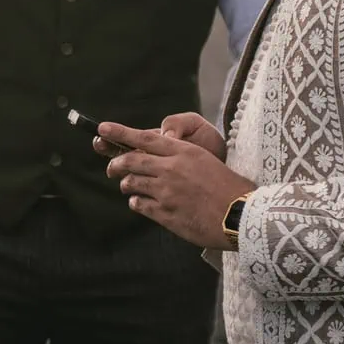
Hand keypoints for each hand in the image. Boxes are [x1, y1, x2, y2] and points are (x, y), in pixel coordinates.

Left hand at [96, 121, 253, 248]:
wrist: (240, 214)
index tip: (102, 128)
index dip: (120, 133)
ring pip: (132, 184)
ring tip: (130, 186)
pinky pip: (140, 205)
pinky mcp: (165, 214)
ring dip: (127, 184)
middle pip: (131, 161)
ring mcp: (166, 192)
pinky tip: (140, 202)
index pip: (145, 138)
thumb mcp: (205, 159)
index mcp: (183, 152)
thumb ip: (179, 156)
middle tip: (111, 167)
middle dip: (116, 164)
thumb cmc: (228, 186)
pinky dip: (136, 202)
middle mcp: (171, 169)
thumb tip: (159, 153)